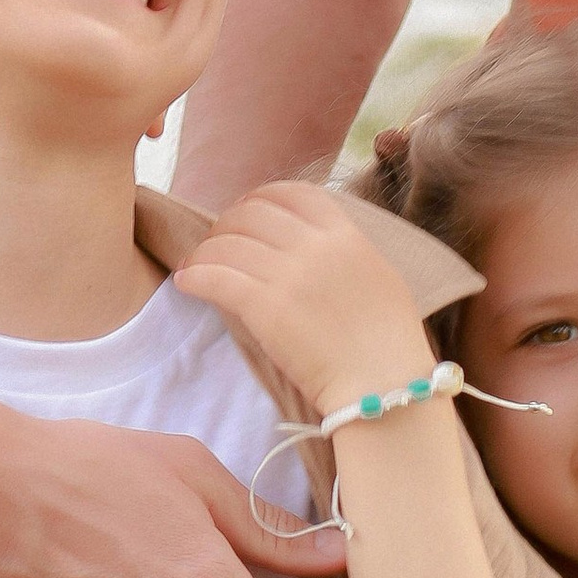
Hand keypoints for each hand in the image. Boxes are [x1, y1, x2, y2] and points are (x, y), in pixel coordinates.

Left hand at [177, 180, 435, 423]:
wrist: (384, 384)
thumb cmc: (390, 342)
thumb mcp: (379, 276)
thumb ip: (346, 252)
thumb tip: (314, 244)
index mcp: (346, 235)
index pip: (291, 194)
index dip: (260, 198)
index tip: (247, 212)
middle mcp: (315, 246)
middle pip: (251, 213)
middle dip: (227, 224)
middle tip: (218, 244)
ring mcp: (288, 275)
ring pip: (227, 243)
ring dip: (204, 252)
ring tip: (196, 266)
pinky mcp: (264, 307)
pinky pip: (215, 276)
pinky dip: (195, 276)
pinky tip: (187, 283)